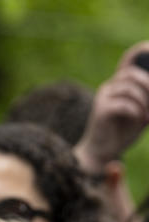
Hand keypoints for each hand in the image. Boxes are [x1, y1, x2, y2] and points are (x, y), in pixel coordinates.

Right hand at [76, 41, 148, 171]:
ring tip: (147, 116)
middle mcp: (109, 87)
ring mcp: (103, 97)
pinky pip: (124, 104)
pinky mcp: (100, 109)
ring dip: (144, 102)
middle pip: (131, 73)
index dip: (139, 51)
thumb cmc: (123, 133)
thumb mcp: (143, 112)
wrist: (103, 152)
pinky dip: (136, 111)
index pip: (129, 60)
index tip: (148, 46)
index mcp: (119, 85)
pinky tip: (139, 120)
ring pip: (130, 88)